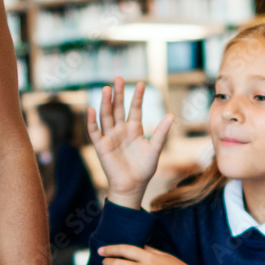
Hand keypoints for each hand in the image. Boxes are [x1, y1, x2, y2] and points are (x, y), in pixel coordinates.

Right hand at [87, 77, 173, 209]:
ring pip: (106, 116)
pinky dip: (92, 121)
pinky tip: (92, 109)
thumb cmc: (144, 169)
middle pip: (118, 108)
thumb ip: (161, 132)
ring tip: (107, 89)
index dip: (137, 97)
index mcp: (134, 129)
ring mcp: (110, 137)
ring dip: (105, 103)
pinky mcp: (101, 146)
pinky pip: (94, 132)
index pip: (134, 109)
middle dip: (118, 94)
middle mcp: (121, 130)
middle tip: (118, 78)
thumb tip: (172, 115)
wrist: (133, 186)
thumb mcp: (155, 148)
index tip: (141, 83)